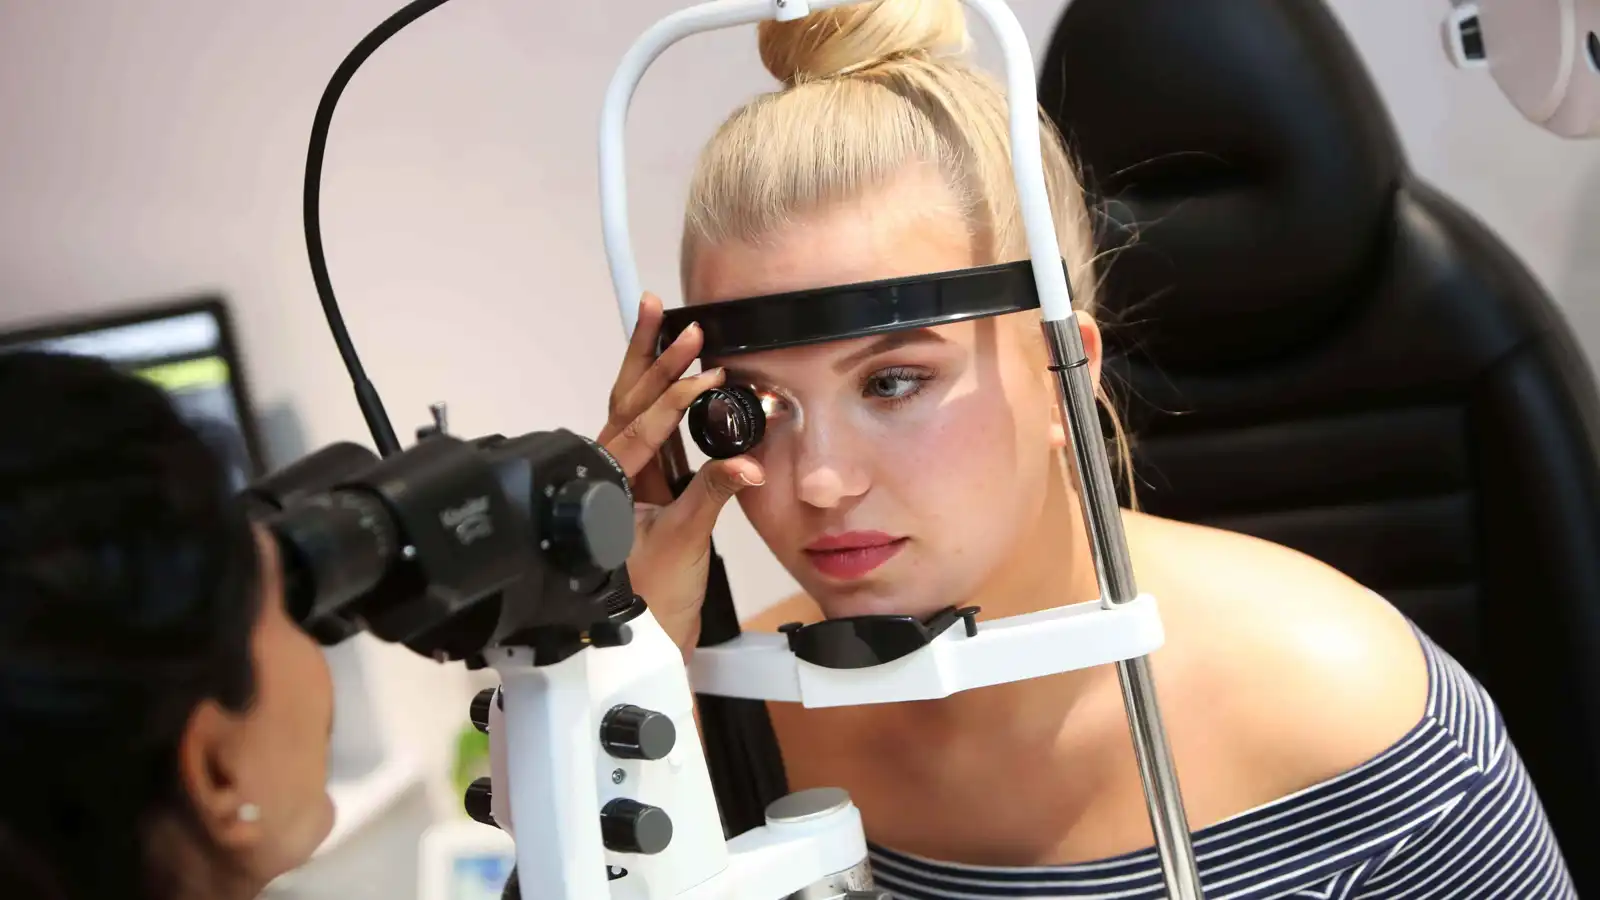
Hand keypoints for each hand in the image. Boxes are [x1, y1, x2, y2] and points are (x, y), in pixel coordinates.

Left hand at [598, 293, 764, 652]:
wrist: (642, 637)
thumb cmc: (650, 598)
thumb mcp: (685, 542)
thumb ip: (714, 496)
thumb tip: (746, 464)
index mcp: (614, 479)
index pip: (645, 422)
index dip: (675, 393)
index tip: (708, 372)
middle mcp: (614, 470)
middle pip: (626, 397)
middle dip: (647, 353)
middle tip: (663, 312)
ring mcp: (629, 475)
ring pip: (633, 407)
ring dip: (650, 366)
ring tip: (665, 324)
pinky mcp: (647, 486)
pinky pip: (652, 429)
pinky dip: (664, 398)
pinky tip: (682, 377)